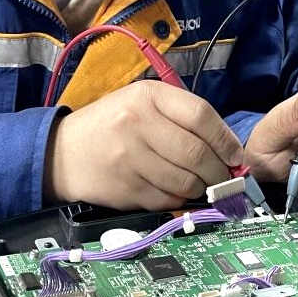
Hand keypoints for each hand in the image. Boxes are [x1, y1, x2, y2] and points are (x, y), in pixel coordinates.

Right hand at [44, 81, 244, 209]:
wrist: (62, 153)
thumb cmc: (111, 125)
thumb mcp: (141, 102)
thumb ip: (181, 116)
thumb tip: (228, 149)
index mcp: (147, 96)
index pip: (201, 115)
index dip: (226, 139)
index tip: (236, 155)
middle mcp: (137, 124)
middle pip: (197, 153)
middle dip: (219, 171)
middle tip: (224, 177)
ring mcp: (130, 159)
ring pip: (186, 181)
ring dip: (202, 188)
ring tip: (202, 185)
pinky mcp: (125, 189)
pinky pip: (168, 199)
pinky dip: (179, 200)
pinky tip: (175, 191)